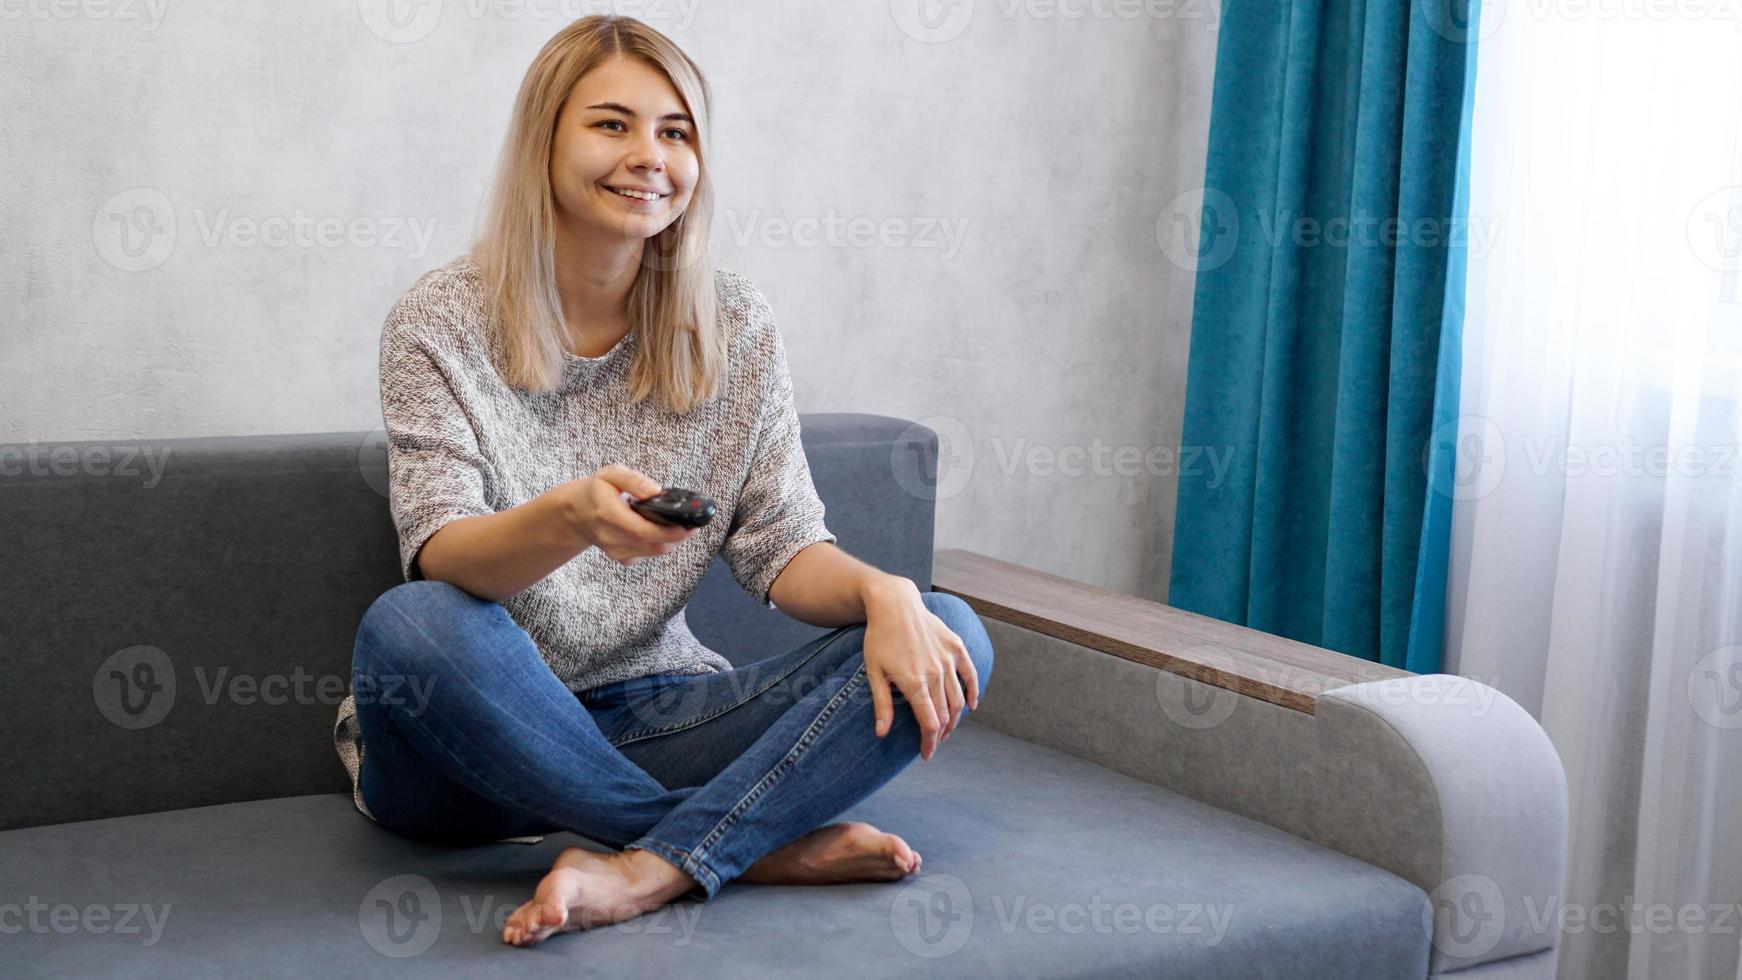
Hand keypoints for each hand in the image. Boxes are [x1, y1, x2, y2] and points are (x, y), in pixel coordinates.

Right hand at [563, 464, 698, 565]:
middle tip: (692, 527)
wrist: (575, 513)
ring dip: (669, 542)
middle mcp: (610, 536)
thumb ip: (634, 480)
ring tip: (679, 527)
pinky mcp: (619, 557)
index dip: (669, 532)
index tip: (688, 527)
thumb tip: (656, 490)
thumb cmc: (596, 491)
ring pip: (651, 552)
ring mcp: (614, 550)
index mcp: (609, 514)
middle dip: (676, 538)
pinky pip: (645, 555)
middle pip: (651, 545)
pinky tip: (659, 533)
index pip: (643, 531)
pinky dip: (657, 546)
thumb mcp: (611, 474)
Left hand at [861, 579, 979, 760]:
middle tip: (933, 743)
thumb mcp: (874, 672)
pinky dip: (973, 692)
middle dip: (940, 734)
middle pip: (946, 715)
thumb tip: (882, 734)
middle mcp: (936, 673)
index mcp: (915, 683)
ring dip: (955, 719)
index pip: (930, 723)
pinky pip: (970, 675)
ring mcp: (949, 660)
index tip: (926, 754)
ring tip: (946, 729)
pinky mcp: (956, 647)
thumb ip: (882, 705)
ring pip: (958, 699)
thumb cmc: (879, 638)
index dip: (930, 743)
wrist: (895, 603)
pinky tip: (971, 705)